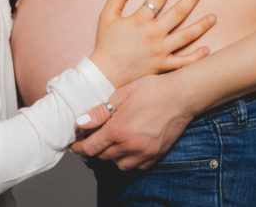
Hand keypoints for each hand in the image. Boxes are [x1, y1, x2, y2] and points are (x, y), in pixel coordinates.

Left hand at [71, 73, 192, 170]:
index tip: (75, 144)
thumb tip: (81, 123)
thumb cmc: (152, 90)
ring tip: (112, 140)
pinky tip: (129, 145)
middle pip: (103, 156)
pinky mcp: (156, 155)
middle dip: (94, 148)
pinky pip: (137, 166)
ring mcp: (145, 153)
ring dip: (111, 155)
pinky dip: (129, 159)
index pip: (91, 148)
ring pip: (119, 164)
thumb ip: (100, 112)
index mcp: (118, 130)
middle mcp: (131, 146)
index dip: (79, 147)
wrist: (181, 95)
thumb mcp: (121, 95)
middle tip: (93, 136)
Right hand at [90, 0, 214, 88]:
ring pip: (186, 36)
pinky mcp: (162, 66)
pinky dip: (196, 57)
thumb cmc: (106, 44)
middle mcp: (154, 34)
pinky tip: (207, 49)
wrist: (105, 73)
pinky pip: (183, 62)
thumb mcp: (106, 17)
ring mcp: (160, 51)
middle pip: (178, 13)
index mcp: (140, 21)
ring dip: (201, 25)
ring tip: (214, 17)